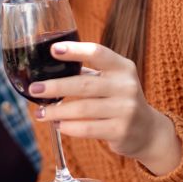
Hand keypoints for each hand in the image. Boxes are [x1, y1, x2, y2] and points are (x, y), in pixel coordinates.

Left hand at [33, 41, 182, 174]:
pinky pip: (88, 128)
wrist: (148, 131)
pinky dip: (69, 127)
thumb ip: (88, 73)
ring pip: (82, 109)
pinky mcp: (121, 131)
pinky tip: (57, 124)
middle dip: (55, 86)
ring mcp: (126, 109)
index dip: (75, 50)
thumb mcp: (113, 80)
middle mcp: (126, 86)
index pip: (97, 53)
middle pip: (84, 84)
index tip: (53, 50)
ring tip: (40, 113)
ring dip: (56, 111)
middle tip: (34, 89)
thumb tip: (48, 68)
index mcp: (123, 67)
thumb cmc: (119, 100)